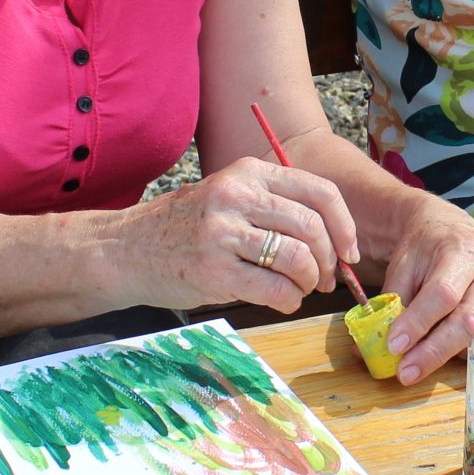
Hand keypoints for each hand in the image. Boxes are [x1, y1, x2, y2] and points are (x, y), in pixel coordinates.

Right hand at [121, 158, 358, 312]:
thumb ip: (273, 205)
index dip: (345, 226)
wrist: (123, 249)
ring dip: (310, 282)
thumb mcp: (227, 196)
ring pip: (297, 259)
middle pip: (312, 228)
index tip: (350, 251)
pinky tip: (282, 301)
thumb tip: (333, 235)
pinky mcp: (214, 271)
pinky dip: (290, 301)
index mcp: (248, 173)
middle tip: (327, 279)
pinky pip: (275, 290)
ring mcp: (224, 234)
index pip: (320, 192)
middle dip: (330, 260)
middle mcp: (237, 196)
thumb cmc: (183, 228)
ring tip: (301, 289)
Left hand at [379, 198, 473, 384]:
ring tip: (447, 370)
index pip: (443, 293)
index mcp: (462, 251)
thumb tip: (376, 348)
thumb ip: (392, 305)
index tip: (394, 347)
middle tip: (407, 371)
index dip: (418, 323)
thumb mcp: (402, 268)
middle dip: (436, 349)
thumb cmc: (424, 252)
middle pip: (471, 318)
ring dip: (472, 358)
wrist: (451, 231)